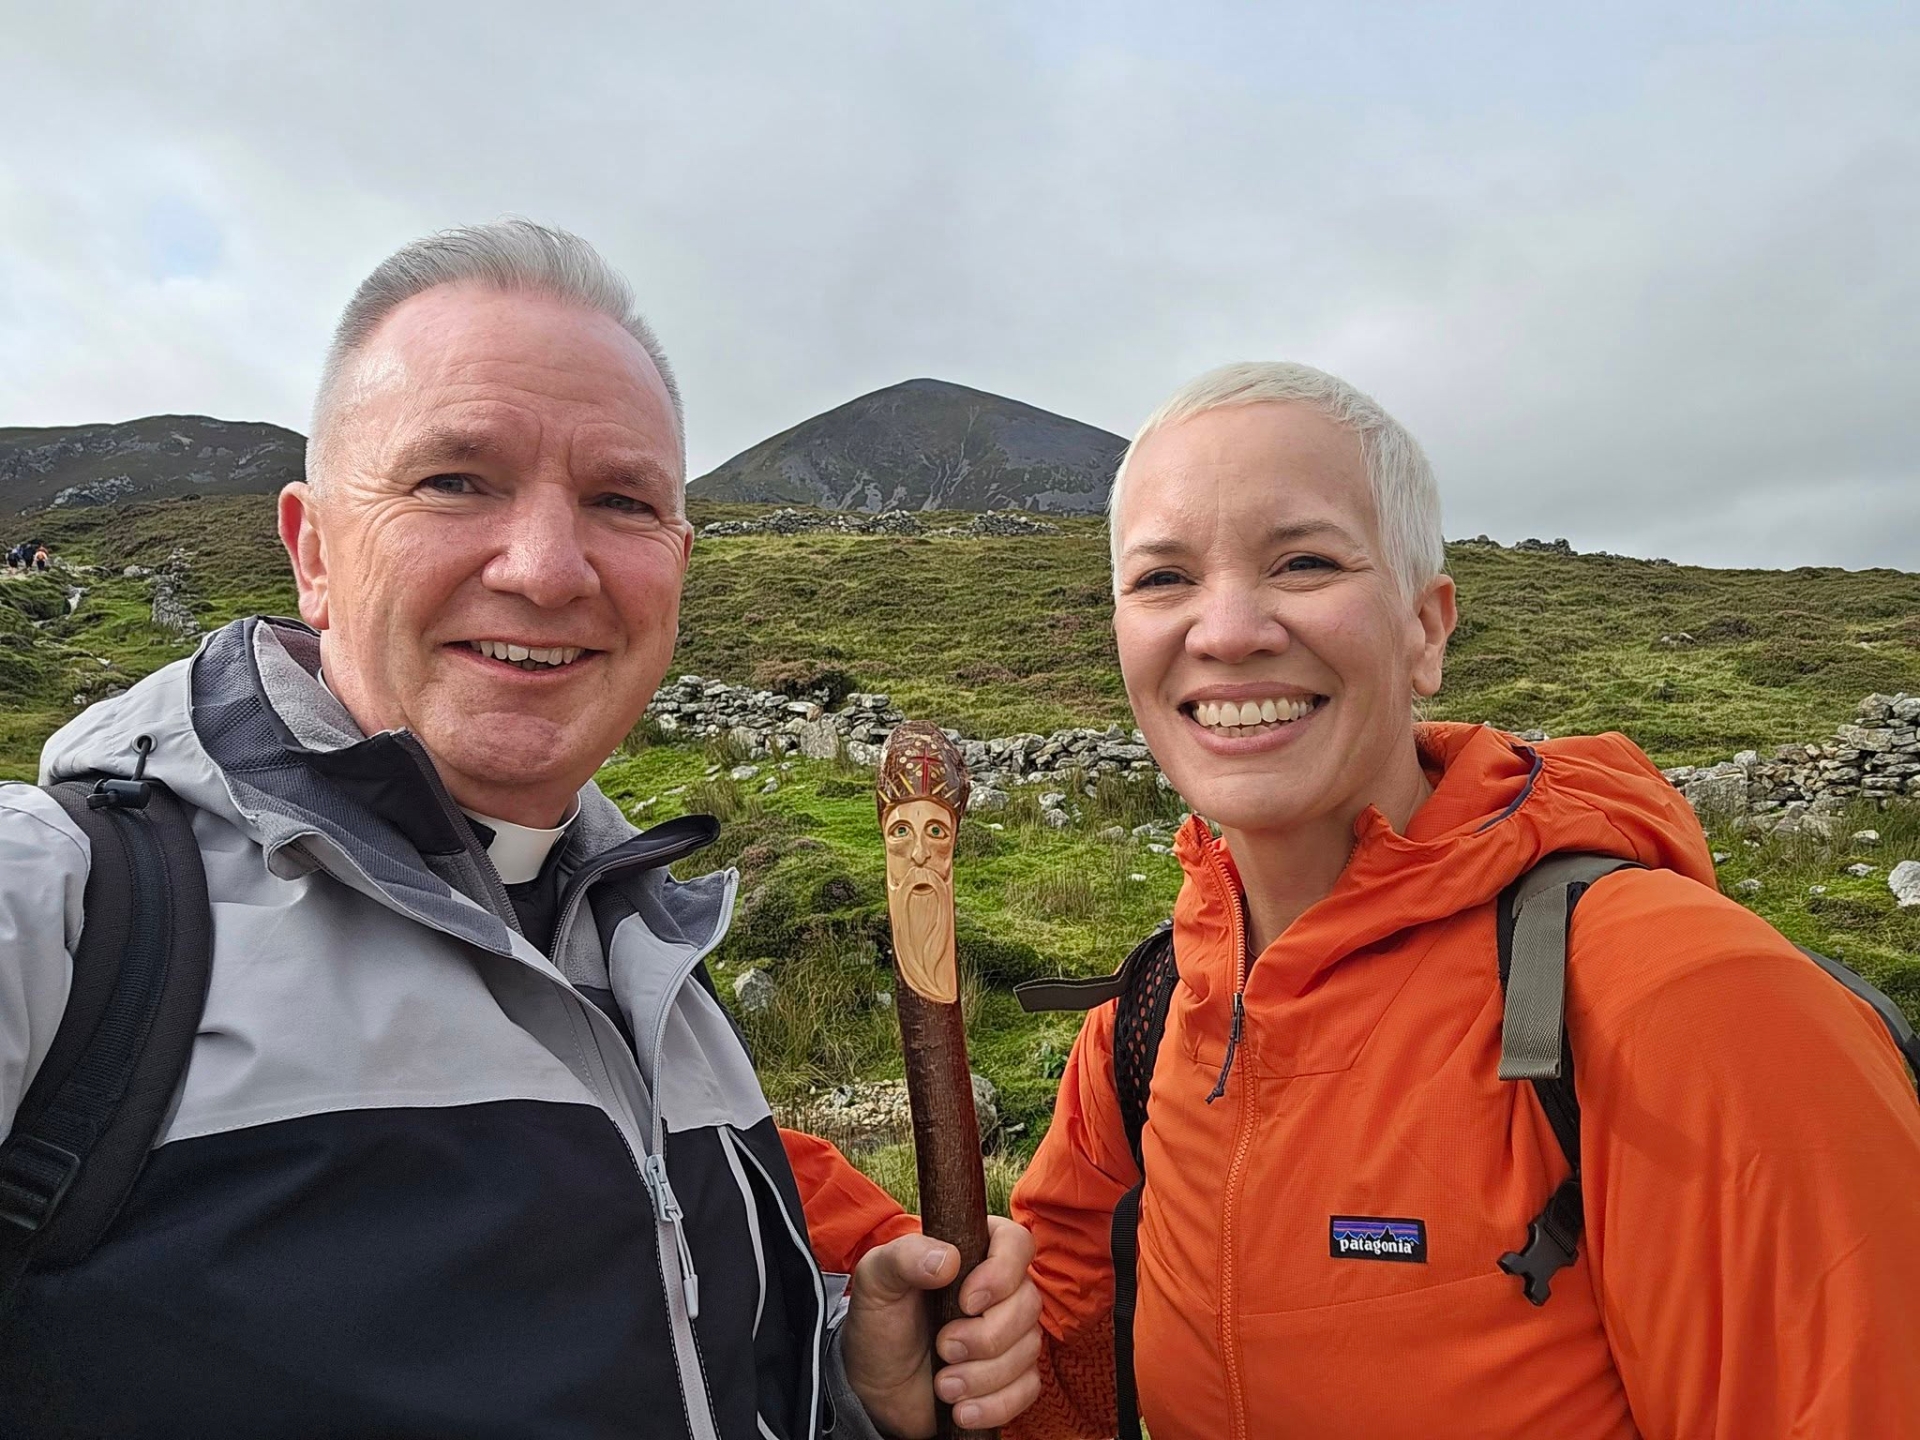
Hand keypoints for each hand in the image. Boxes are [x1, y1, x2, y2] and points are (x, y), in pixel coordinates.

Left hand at [841, 1214, 1042, 1435]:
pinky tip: (961, 1410)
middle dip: (986, 1336)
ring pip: (1028, 1350)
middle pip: (1028, 1304)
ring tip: (943, 1385)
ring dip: (983, 1375)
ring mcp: (1012, 1334)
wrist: (876, 1384)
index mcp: (975, 1251)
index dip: (1001, 1273)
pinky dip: (994, 1404)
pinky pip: (1027, 1389)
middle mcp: (1002, 1289)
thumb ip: (904, 1257)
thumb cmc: (880, 1321)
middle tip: (943, 1347)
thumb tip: (948, 1259)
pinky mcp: (1014, 1376)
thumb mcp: (877, 1280)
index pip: (1017, 1243)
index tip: (966, 1302)